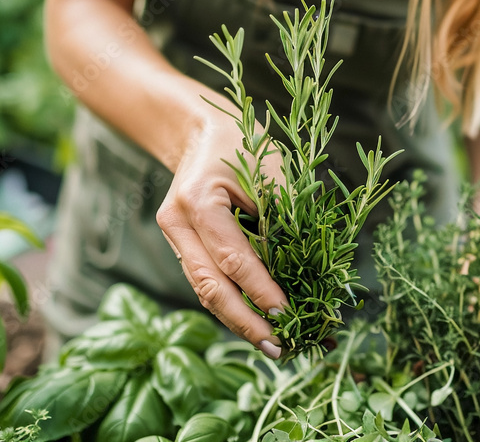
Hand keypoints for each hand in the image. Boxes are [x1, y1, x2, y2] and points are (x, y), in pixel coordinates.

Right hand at [156, 115, 286, 358]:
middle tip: (278, 346)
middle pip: (210, 287)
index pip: (233, 258)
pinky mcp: (181, 247)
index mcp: (197, 201)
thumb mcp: (268, 171)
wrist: (200, 134)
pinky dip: (232, 305)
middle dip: (246, 322)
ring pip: (204, 291)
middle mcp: (177, 223)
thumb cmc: (242, 145)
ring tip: (270, 344)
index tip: (288, 313)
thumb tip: (305, 267)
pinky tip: (255, 323)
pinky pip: (206, 282)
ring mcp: (174, 238)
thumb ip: (283, 216)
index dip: (261, 289)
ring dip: (238, 322)